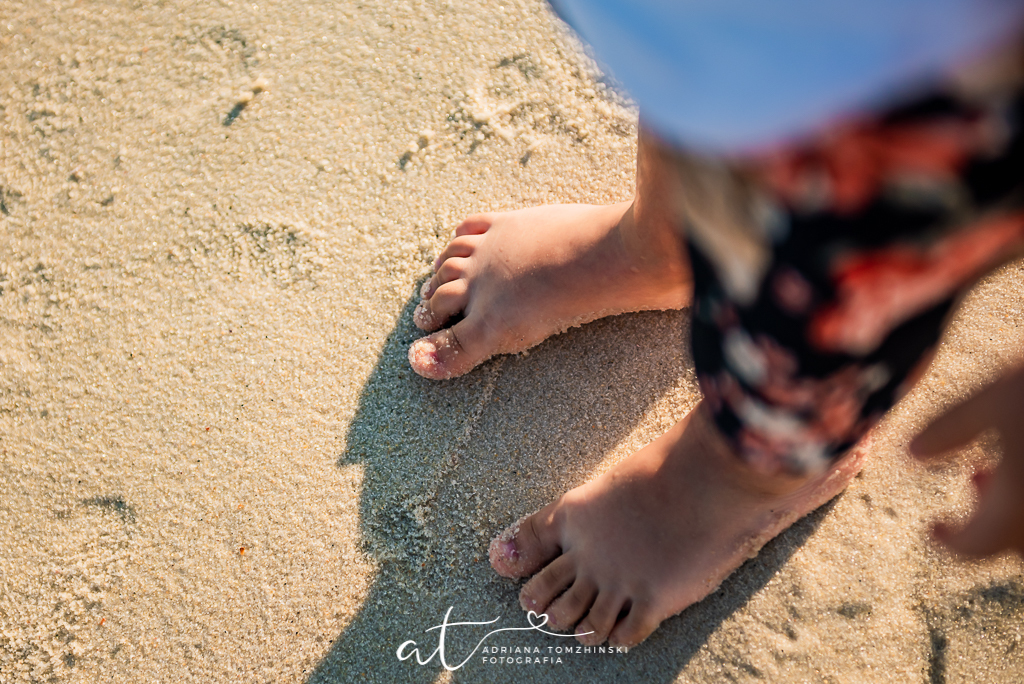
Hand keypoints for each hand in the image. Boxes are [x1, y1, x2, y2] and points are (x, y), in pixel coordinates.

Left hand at [910, 362, 1023, 557]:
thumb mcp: (997, 397)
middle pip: (1018, 549)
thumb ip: (952, 428)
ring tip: (1006, 464)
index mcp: (1017, 512)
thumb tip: (911, 451)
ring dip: (1020, 513)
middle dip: (992, 523)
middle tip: (977, 478)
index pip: (977, 547)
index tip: (934, 527)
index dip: (951, 541)